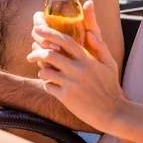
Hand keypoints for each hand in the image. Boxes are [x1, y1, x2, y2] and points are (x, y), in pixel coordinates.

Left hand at [27, 0, 124, 129]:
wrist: (112, 112)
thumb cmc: (110, 87)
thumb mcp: (110, 65)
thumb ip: (100, 47)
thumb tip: (89, 33)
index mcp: (87, 60)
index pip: (65, 41)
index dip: (49, 33)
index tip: (38, 29)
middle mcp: (78, 70)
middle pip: (50, 55)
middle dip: (36, 52)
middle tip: (30, 55)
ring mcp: (71, 84)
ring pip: (46, 71)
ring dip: (41, 70)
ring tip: (43, 71)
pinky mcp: (66, 97)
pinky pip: (48, 86)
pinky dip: (46, 84)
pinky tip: (50, 84)